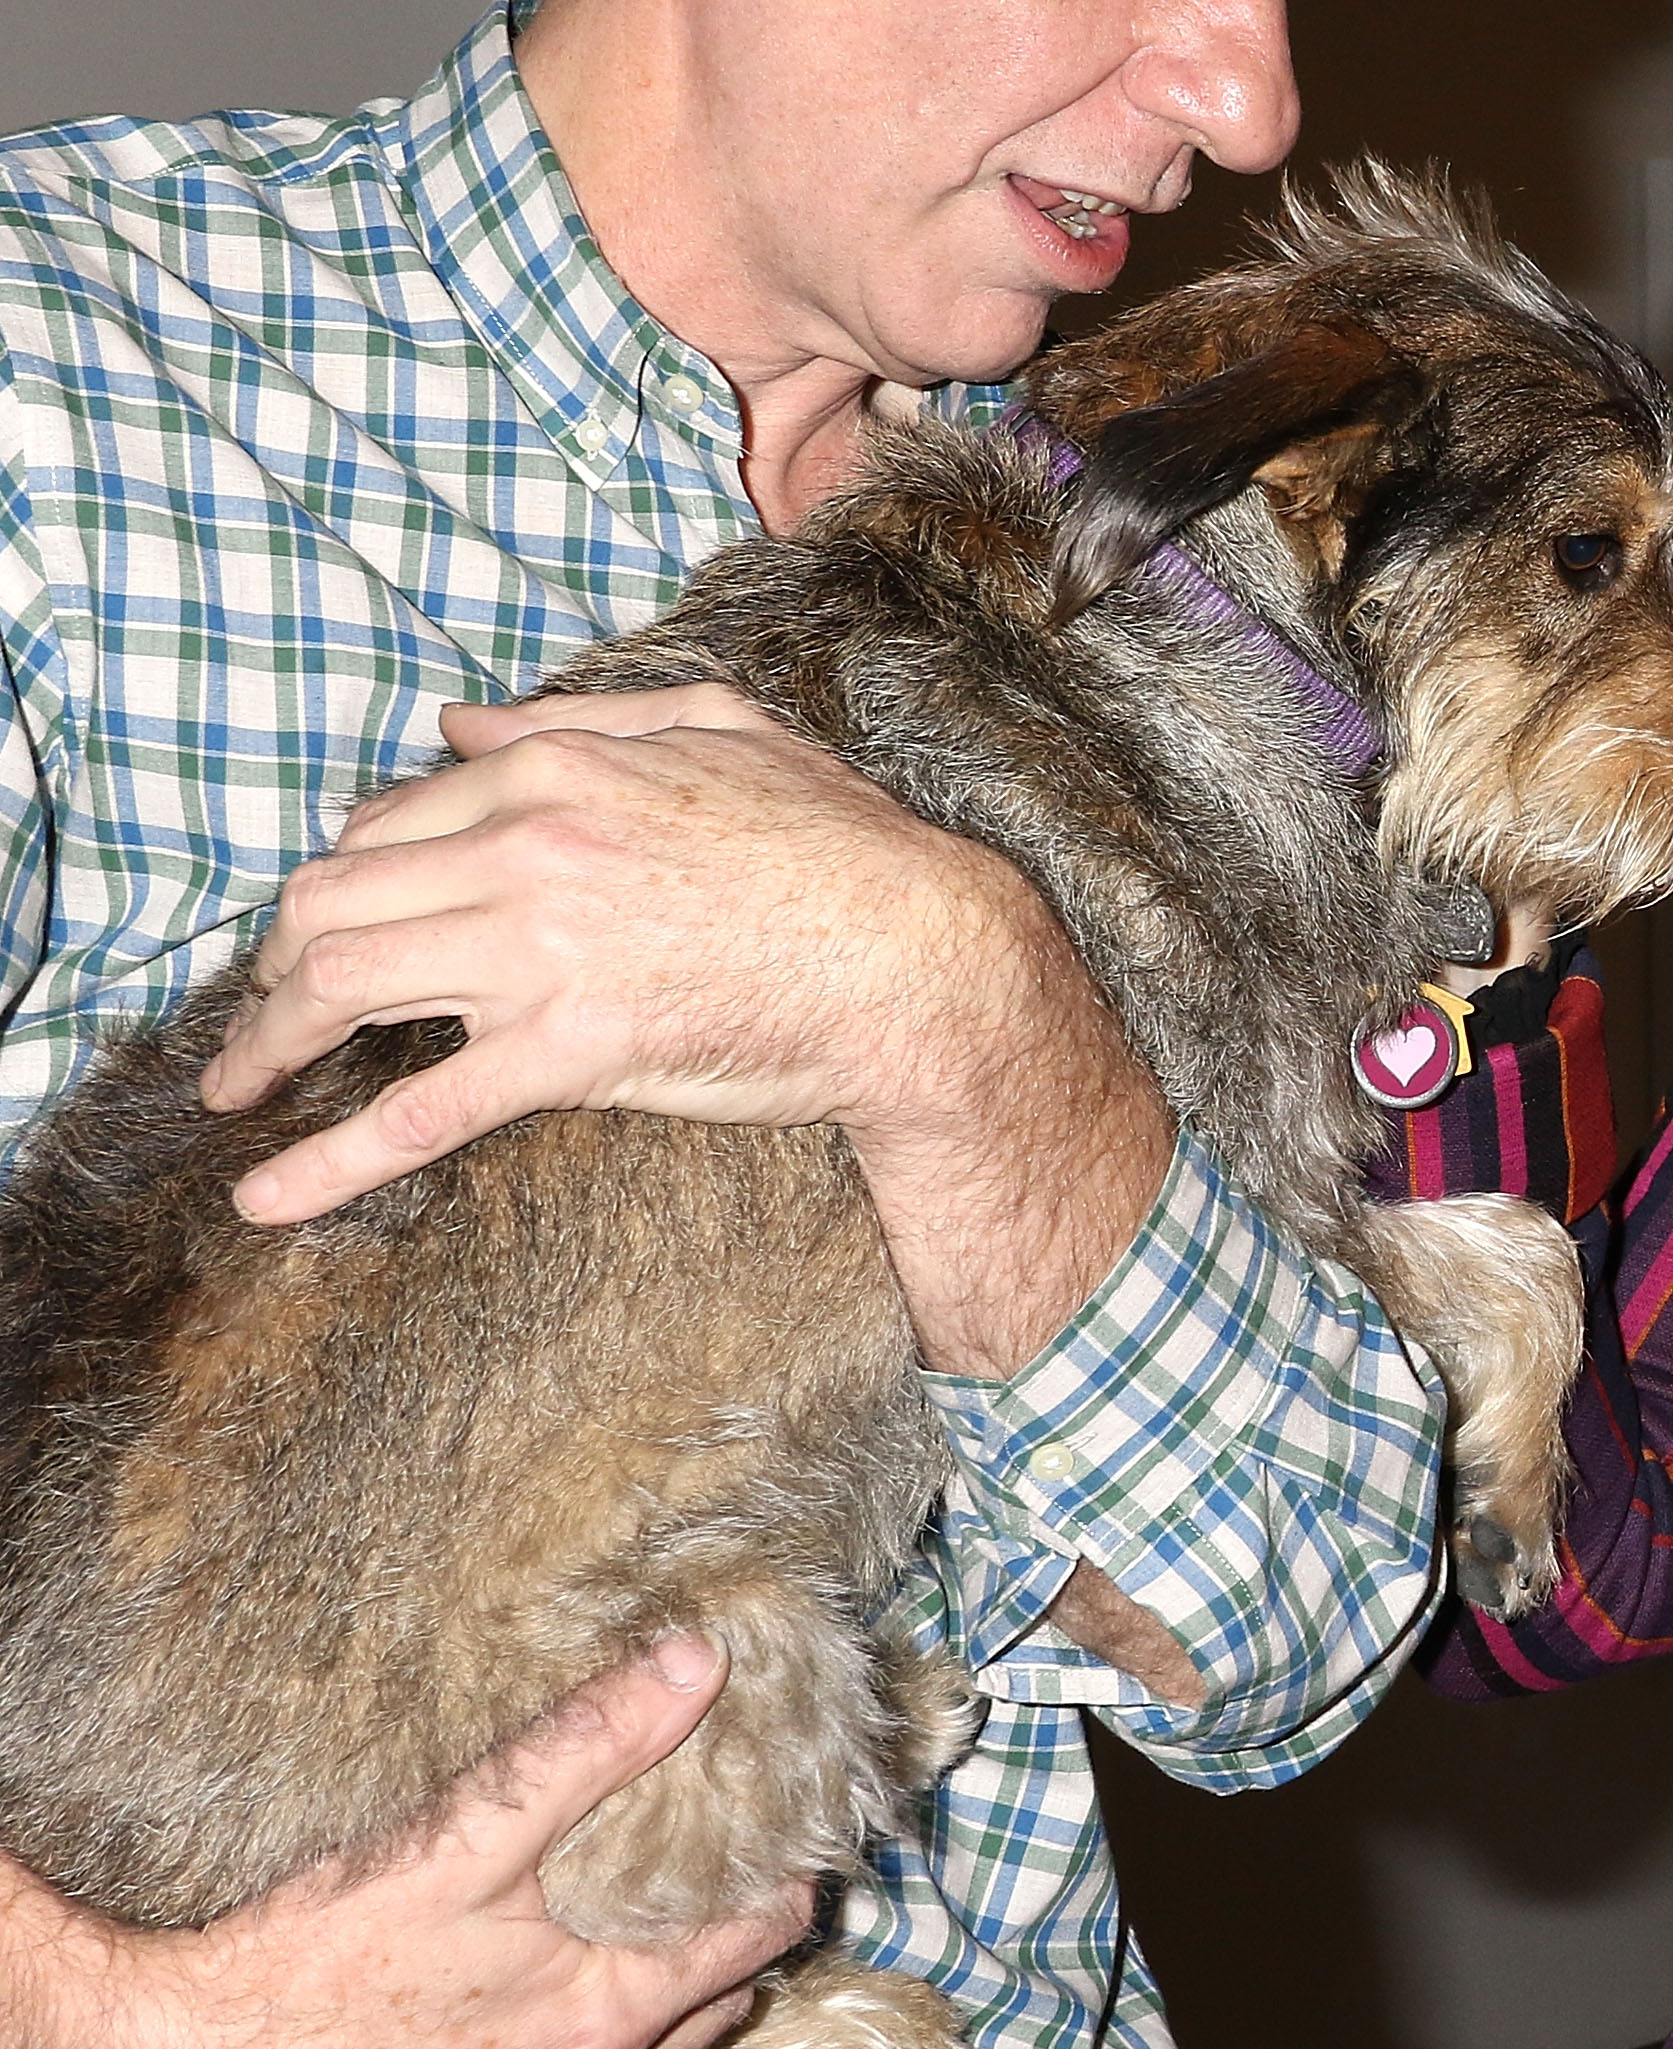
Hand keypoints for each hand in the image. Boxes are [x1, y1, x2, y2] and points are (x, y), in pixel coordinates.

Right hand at [0, 1640, 812, 2048]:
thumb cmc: (318, 1963)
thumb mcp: (467, 1833)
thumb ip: (592, 1746)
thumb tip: (698, 1668)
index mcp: (611, 2015)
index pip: (761, 1939)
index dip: (785, 1878)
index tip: (788, 1833)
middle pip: (725, 2010)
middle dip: (742, 1943)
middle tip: (733, 1877)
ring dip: (683, 2018)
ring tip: (672, 1950)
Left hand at [201, 686, 1171, 1374]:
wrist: (919, 960)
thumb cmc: (846, 848)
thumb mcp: (722, 730)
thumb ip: (585, 716)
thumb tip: (458, 726)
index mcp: (558, 770)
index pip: (388, 825)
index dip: (339, 886)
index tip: (322, 936)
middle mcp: (527, 849)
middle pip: (333, 901)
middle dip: (275, 966)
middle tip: (265, 1018)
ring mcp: (544, 951)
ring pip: (344, 985)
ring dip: (267, 1042)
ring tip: (240, 1086)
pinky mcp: (573, 1052)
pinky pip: (418, 1110)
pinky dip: (326, 1160)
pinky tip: (264, 1195)